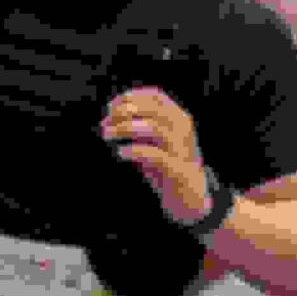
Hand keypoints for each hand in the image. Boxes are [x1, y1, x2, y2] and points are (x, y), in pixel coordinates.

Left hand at [100, 86, 210, 221]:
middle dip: (124, 113)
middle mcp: (183, 129)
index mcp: (179, 118)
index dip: (131, 97)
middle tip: (105, 123)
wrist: (191, 199)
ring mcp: (181, 148)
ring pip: (153, 128)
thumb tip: (107, 123)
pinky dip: (134, 151)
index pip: (156, 96)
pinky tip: (121, 153)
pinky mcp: (176, 168)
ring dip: (125, 128)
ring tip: (106, 134)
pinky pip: (152, 154)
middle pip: (152, 110)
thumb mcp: (153, 144)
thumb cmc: (166, 167)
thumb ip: (137, 130)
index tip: (111, 106)